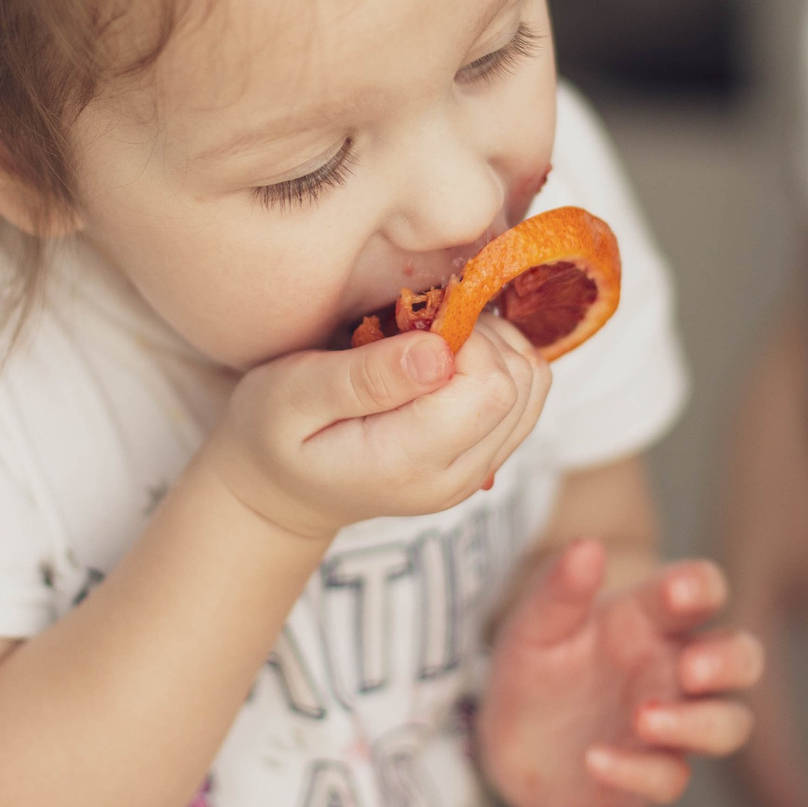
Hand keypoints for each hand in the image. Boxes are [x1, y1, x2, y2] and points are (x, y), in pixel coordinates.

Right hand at [201, 318, 550, 540]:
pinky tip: (450, 353)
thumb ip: (363, 378)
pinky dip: (500, 361)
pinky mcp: (484, 458)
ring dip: (495, 344)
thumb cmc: (272, 431)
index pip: (489, 386)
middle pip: (520, 384)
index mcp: (408, 463)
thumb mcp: (292, 396)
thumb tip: (438, 352)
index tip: (411, 319)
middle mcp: (455, 477)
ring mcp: (476, 473)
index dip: (464, 334)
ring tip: (432, 336)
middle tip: (417, 324)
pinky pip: (527, 397)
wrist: (280, 487)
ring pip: (534, 387)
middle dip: (481, 335)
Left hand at [478, 539, 762, 806]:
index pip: (702, 591)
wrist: (505, 741)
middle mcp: (674, 668)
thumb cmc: (533, 667)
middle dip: (729, 661)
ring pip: (729, 724)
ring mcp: (672, 723)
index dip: (701, 587)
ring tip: (643, 718)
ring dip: (699, 723)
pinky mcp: (653, 775)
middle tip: (691, 668)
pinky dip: (640, 772)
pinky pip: (670, 778)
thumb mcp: (534, 625)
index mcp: (650, 618)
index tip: (679, 592)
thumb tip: (587, 547)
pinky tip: (596, 760)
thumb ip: (559, 589)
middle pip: (742, 657)